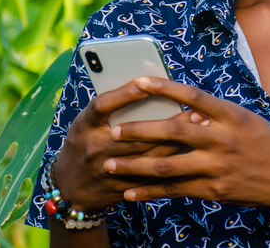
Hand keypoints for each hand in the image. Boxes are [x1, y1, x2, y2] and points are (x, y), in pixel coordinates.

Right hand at [55, 79, 194, 210]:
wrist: (69, 187)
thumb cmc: (83, 142)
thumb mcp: (86, 122)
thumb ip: (110, 107)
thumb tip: (145, 85)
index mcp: (85, 126)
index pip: (103, 105)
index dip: (124, 94)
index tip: (147, 82)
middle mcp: (95, 148)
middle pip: (135, 134)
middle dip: (168, 122)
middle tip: (195, 109)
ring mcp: (108, 170)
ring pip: (148, 156)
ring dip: (177, 142)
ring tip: (200, 128)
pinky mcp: (121, 187)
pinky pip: (150, 178)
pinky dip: (172, 166)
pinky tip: (192, 155)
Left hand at [102, 77, 269, 213]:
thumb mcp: (246, 120)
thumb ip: (215, 116)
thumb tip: (183, 110)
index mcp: (232, 115)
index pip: (192, 96)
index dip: (163, 88)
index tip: (138, 81)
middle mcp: (223, 139)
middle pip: (173, 132)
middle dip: (139, 131)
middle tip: (113, 130)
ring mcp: (218, 166)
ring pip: (167, 165)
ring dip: (135, 165)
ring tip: (110, 163)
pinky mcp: (214, 190)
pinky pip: (175, 190)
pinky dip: (150, 191)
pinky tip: (130, 192)